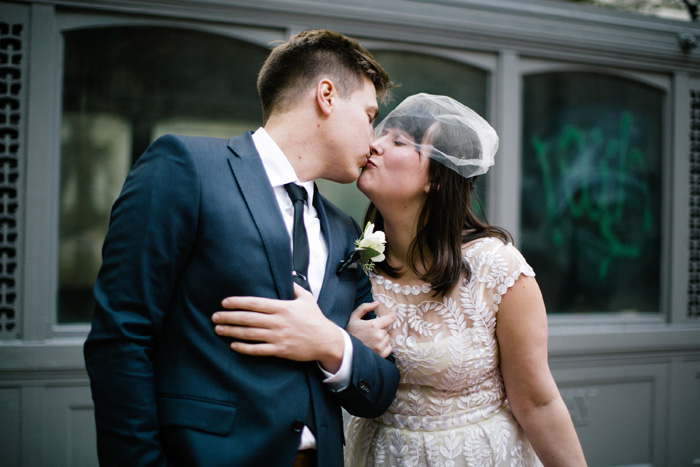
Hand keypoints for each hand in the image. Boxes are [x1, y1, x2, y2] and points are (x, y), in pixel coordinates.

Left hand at [212, 284, 343, 371]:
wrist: (325, 340)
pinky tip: (233, 345)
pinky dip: (244, 348)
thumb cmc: (314, 318)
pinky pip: (258, 350)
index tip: (224, 302)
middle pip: (248, 318)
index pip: (255, 303)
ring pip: (250, 334)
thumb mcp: (306, 298)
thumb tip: (287, 273)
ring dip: (232, 331)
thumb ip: (294, 286)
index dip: (238, 302)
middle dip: (229, 317)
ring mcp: (278, 337)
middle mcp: (278, 322)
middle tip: (214, 316)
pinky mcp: (280, 350)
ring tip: (218, 329)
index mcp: (282, 307)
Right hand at [346, 302, 395, 357]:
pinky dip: (384, 346)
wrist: (342, 349)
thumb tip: (377, 303)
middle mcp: (378, 336)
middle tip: (371, 330)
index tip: (393, 314)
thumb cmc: (348, 332)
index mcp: (373, 325)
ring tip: (371, 338)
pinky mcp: (380, 355)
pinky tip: (375, 345)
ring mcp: (379, 347)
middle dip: (381, 328)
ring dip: (382, 337)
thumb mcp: (353, 317)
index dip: (392, 315)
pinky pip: (388, 348)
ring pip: (387, 338)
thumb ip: (365, 307)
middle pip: (387, 329)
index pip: (390, 319)